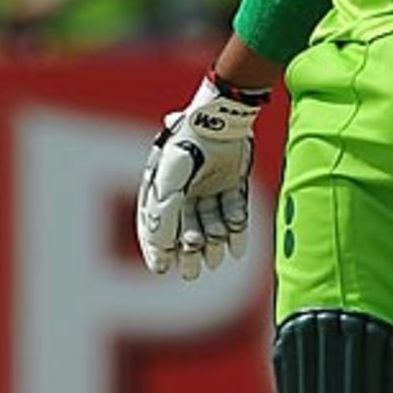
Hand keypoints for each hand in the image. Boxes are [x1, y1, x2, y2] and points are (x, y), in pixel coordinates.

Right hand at [136, 74, 265, 278]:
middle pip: (185, 228)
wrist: (222, 120)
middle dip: (188, 252)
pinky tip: (236, 252)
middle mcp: (186, 188)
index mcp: (162, 185)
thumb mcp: (168, 185)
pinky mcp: (233, 181)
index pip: (156, 224)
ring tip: (216, 259)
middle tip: (192, 272)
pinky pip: (234, 212)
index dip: (157, 248)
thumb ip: (163, 217)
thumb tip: (162, 249)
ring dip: (213, 243)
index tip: (162, 269)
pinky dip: (236, 232)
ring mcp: (210, 185)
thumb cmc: (187, 148)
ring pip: (211, 223)